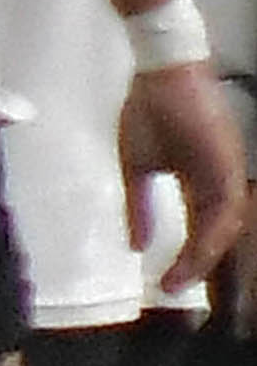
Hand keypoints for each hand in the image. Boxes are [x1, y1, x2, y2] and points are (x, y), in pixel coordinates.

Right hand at [123, 60, 247, 305]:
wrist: (161, 75)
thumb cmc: (149, 111)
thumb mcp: (137, 167)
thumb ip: (139, 207)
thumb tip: (136, 244)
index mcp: (201, 182)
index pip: (202, 230)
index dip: (187, 259)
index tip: (166, 284)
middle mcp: (221, 182)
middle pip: (218, 235)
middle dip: (199, 267)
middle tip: (176, 291)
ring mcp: (228, 173)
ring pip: (226, 227)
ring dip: (205, 256)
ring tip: (181, 278)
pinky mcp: (228, 165)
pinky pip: (227, 209)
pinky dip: (214, 234)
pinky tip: (197, 252)